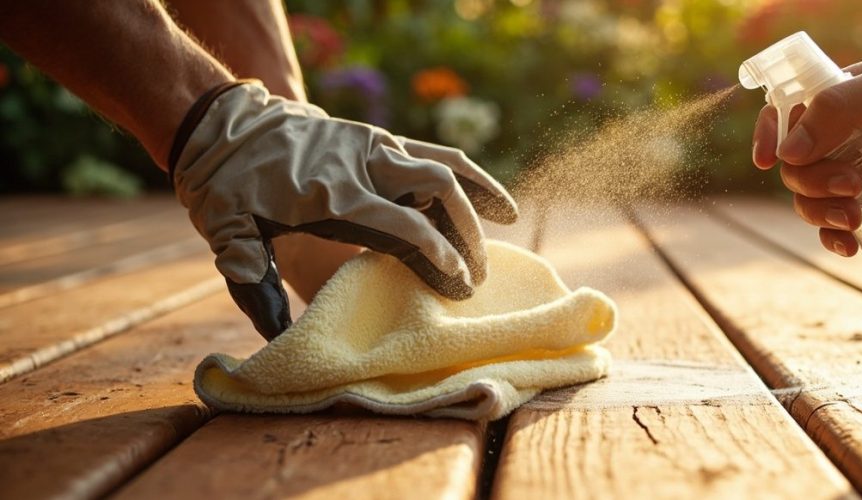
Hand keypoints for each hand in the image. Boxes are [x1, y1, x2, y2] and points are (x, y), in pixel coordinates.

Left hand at [171, 81, 517, 339]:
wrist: (222, 123)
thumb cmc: (228, 186)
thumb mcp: (230, 234)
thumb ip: (254, 283)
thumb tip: (275, 339)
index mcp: (333, 192)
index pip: (404, 224)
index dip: (438, 255)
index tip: (460, 284)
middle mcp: (363, 162)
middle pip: (437, 189)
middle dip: (466, 232)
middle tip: (477, 274)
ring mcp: (374, 144)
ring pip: (444, 165)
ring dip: (478, 196)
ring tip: (508, 221)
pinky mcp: (378, 138)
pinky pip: (434, 154)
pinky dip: (467, 175)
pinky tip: (490, 198)